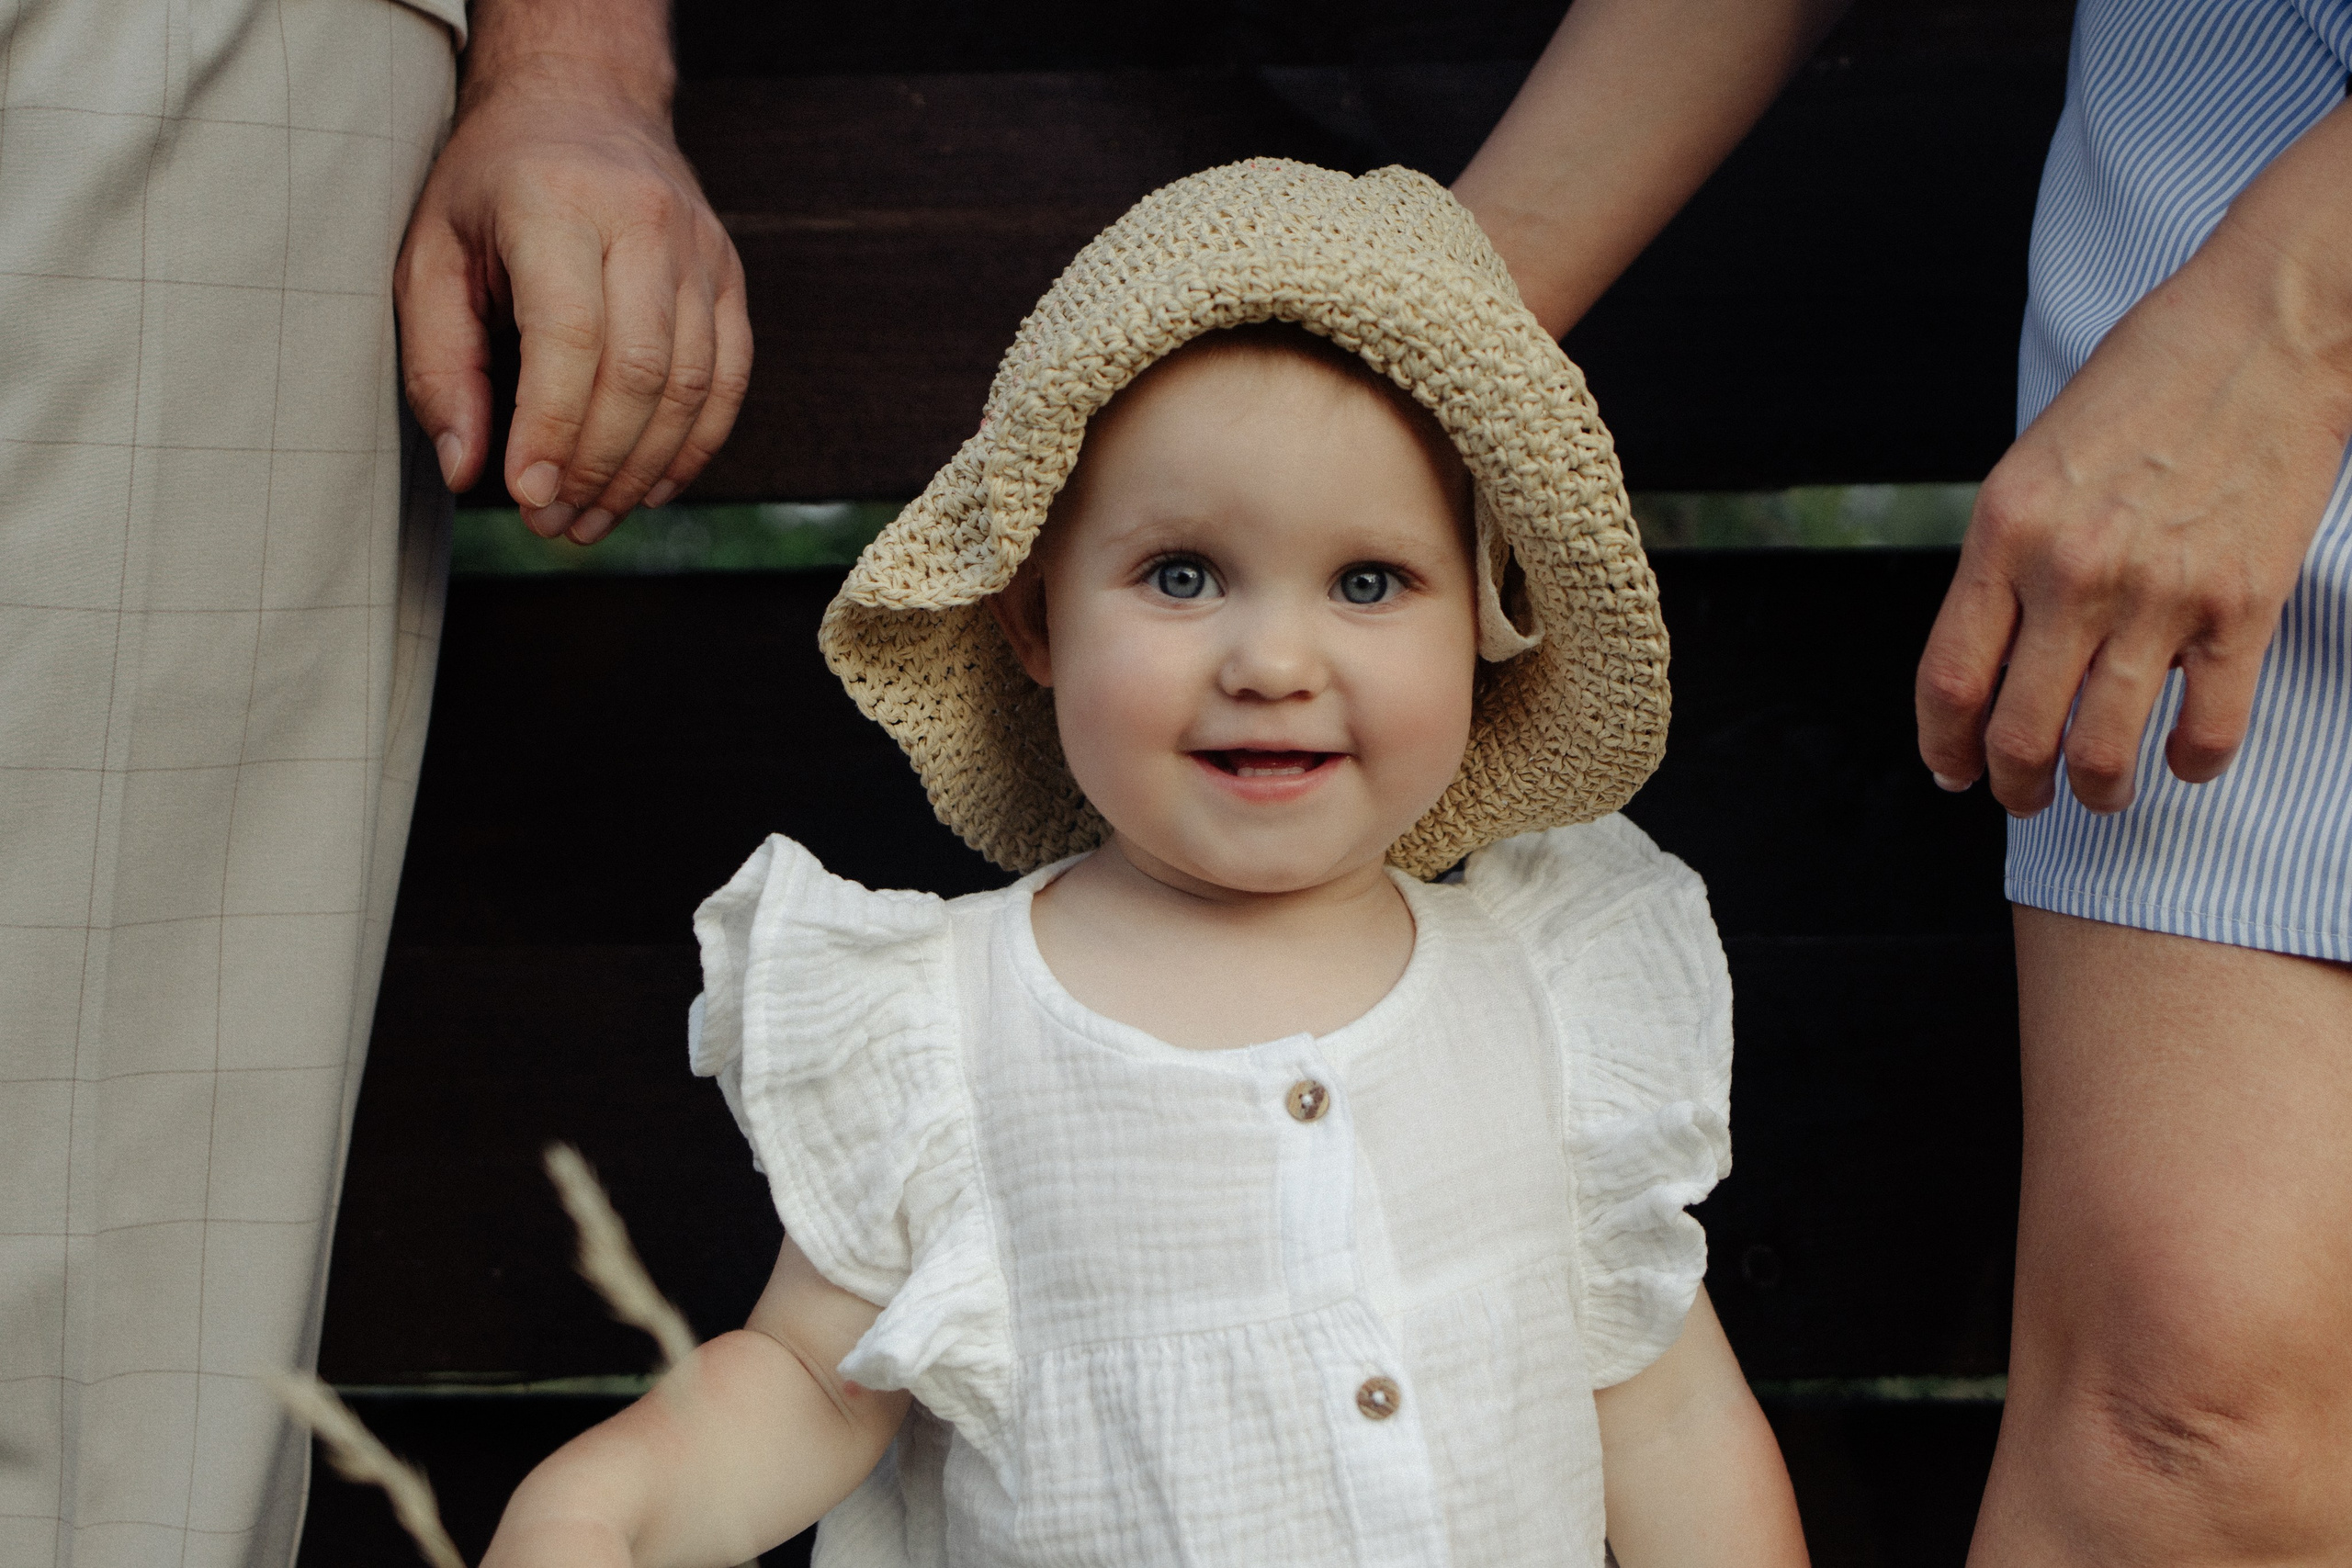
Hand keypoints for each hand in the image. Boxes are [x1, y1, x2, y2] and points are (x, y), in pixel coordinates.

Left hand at [396, 38, 750, 543]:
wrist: (582, 99)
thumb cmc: (492, 185)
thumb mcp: (430, 256)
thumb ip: (440, 364)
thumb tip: (466, 468)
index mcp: (557, 204)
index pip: (571, 336)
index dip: (554, 429)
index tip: (526, 494)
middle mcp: (643, 222)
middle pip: (638, 372)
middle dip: (596, 465)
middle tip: (553, 524)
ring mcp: (699, 251)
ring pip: (690, 387)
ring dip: (642, 471)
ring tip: (593, 519)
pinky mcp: (729, 278)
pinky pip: (728, 381)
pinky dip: (693, 447)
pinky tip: (651, 488)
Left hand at [1916, 102, 2351, 815]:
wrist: (2265, 330)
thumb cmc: (2144, 385)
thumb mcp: (2033, 464)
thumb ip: (2005, 560)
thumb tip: (1989, 656)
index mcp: (2004, 532)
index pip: (1948, 679)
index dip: (1942, 744)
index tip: (1950, 767)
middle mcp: (2071, 571)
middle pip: (2018, 731)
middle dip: (2012, 785)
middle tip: (2020, 796)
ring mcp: (2159, 593)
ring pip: (2106, 748)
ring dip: (2096, 790)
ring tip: (2098, 792)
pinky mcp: (2242, 603)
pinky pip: (2210, 724)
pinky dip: (2193, 760)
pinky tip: (2184, 758)